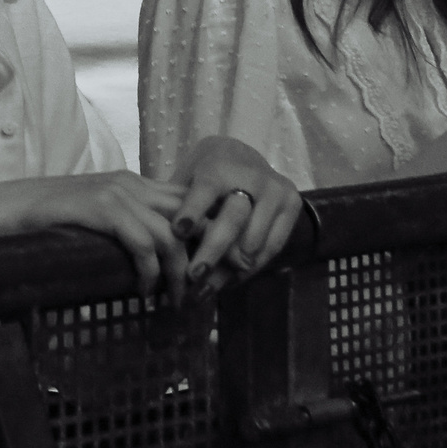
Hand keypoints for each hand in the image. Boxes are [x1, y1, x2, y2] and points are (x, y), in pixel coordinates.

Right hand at [0, 173, 193, 299]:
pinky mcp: (100, 208)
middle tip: (204, 291)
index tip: (210, 269)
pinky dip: (150, 272)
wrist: (3, 210)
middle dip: (204, 255)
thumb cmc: (46, 220)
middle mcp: (130, 182)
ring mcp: (115, 193)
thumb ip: (124, 223)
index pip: (189, 202)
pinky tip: (143, 290)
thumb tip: (155, 254)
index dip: (207, 234)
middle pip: (190, 216)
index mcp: (132, 182)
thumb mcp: (95, 216)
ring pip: (171, 235)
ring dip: (179, 273)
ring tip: (176, 300)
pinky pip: (143, 244)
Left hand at [167, 137, 300, 285]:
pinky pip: (273, 246)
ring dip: (230, 269)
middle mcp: (251, 177)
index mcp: (219, 166)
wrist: (244, 158)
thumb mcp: (187, 179)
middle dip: (213, 251)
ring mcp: (276, 191)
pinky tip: (231, 281)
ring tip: (207, 289)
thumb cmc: (205, 174)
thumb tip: (154, 243)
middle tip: (193, 277)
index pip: (205, 189)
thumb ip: (176, 205)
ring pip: (254, 239)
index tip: (178, 232)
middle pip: (233, 220)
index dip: (192, 211)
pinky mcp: (292, 205)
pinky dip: (251, 267)